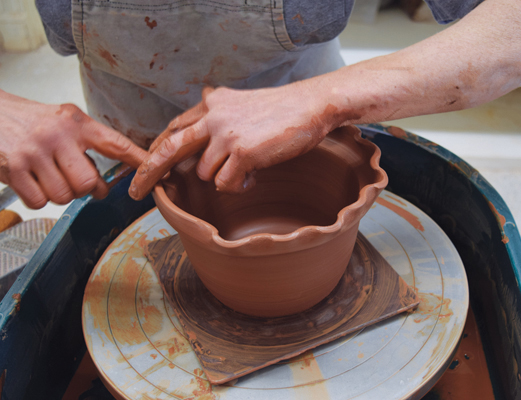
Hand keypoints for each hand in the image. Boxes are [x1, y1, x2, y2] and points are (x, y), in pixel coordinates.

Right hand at [0, 90, 147, 208]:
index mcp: (76, 123)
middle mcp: (57, 136)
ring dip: (61, 194)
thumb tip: (106, 184)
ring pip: (65, 195)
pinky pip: (40, 201)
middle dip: (86, 189)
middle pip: (88, 183)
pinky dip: (39, 198)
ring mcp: (34, 152)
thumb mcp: (64, 122)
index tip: (155, 174)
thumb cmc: (31, 121)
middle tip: (78, 181)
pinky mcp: (14, 168)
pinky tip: (34, 182)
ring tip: (52, 178)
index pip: (115, 145)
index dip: (138, 162)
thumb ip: (88, 145)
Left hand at [129, 82, 337, 199]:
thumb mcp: (243, 101)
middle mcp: (213, 117)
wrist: (312, 106)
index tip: (144, 165)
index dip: (157, 148)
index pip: (175, 128)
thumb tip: (203, 95)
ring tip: (247, 170)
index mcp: (212, 104)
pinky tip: (254, 176)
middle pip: (170, 148)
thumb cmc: (282, 109)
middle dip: (148, 172)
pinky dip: (239, 186)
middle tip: (136, 192)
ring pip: (205, 174)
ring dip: (223, 179)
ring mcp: (226, 135)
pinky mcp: (242, 153)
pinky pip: (225, 184)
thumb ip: (219, 106)